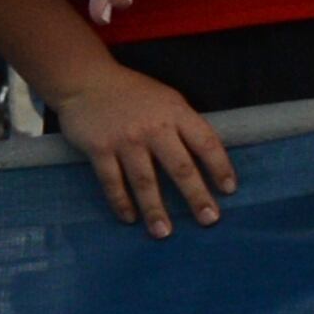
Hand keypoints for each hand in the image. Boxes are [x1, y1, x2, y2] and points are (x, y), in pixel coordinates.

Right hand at [46, 58, 233, 235]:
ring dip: (155, 209)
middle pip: (180, 167)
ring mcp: (125, 140)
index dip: (220, 167)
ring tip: (164, 232)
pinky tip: (130, 218)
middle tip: (208, 220)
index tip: (228, 190)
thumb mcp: (166, 100)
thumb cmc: (131, 93)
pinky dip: (121, 202)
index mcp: (176, 113)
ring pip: (144, 180)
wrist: (85, 81)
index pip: (206, 143)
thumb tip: (202, 159)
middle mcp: (154, 127)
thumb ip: (182, 125)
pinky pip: (112, 181)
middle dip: (196, 196)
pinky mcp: (99, 149)